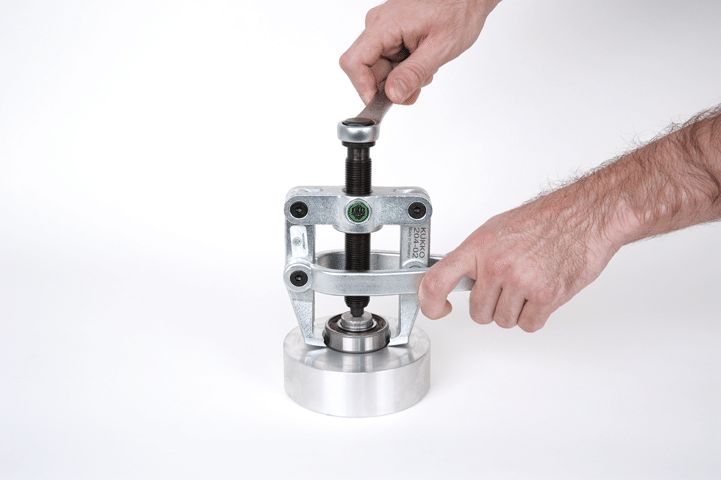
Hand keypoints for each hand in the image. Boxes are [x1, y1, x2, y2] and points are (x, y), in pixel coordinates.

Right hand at [340, 0, 499, 104]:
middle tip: (415, 87)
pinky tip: (422, 60)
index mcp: (384, 25)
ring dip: (401, 76)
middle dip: (390, 85)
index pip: (354, 62)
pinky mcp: (392, 32)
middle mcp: (378, 25)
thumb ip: (413, 73)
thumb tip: (392, 95)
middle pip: (367, 69)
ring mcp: (384, 28)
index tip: (382, 103)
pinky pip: (389, 58)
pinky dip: (405, 67)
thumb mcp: (440, 48)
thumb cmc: (459, 8)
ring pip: (380, 67)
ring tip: (426, 67)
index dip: (363, 88)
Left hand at [418, 191, 620, 331]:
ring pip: (503, 321)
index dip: (430, 303)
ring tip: (528, 285)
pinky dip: (535, 317)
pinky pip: (529, 325)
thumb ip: (475, 257)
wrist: (584, 217)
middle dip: (491, 306)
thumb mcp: (496, 229)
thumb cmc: (544, 220)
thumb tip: (458, 277)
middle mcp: (496, 265)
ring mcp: (521, 282)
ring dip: (515, 311)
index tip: (437, 310)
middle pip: (478, 312)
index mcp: (478, 247)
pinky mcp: (546, 296)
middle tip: (506, 289)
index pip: (437, 281)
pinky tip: (541, 296)